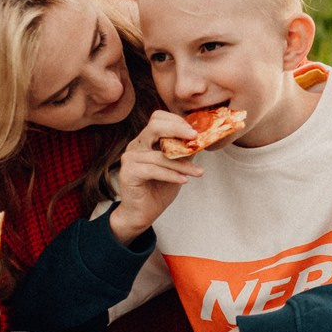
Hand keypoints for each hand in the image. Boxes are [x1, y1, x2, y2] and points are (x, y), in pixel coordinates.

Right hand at [112, 110, 205, 241]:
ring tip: (198, 173)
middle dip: (177, 129)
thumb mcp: (177, 167)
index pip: (158, 118)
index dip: (177, 121)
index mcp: (146, 140)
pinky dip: (171, 175)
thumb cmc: (158, 189)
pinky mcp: (128, 172)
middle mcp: (136, 145)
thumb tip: (202, 140)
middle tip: (195, 137)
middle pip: (155, 126)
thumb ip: (184, 153)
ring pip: (160, 154)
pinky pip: (153, 170)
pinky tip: (184, 181)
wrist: (141, 213)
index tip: (195, 131)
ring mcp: (130, 158)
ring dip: (182, 164)